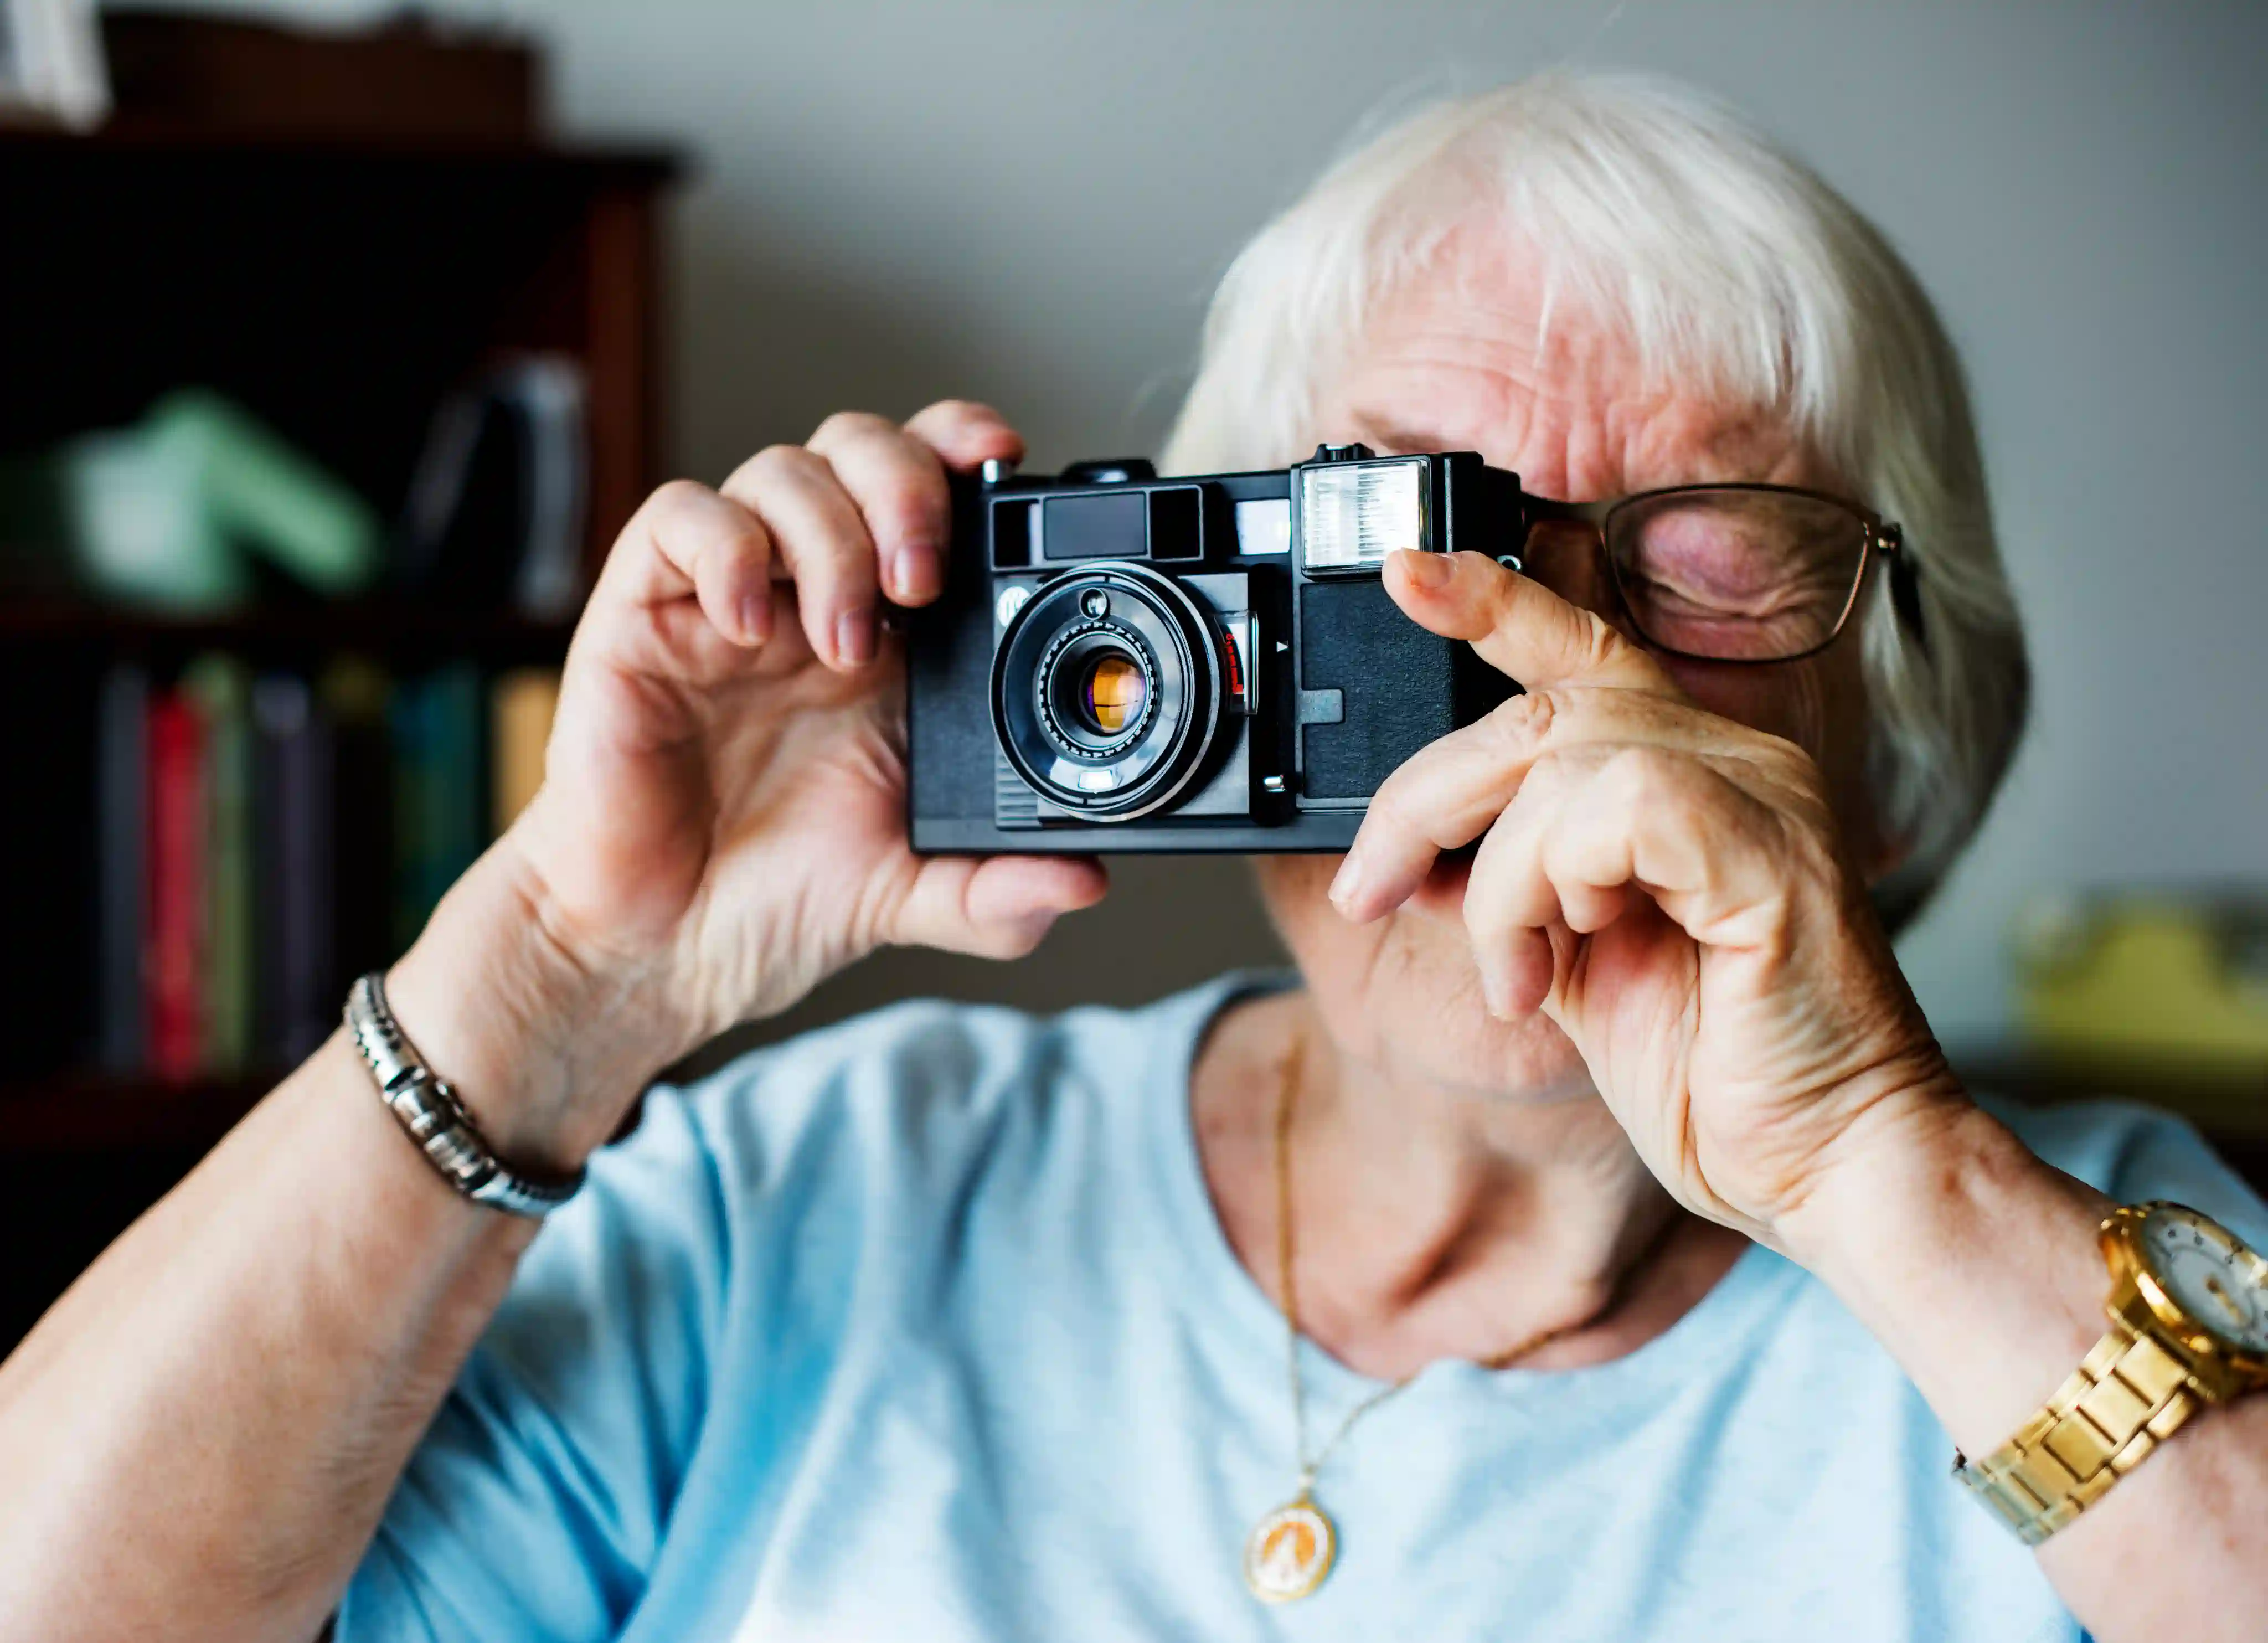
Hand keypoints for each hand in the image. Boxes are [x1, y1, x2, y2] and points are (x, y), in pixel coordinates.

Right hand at [397, 403, 1106, 1160]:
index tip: (1011, 465)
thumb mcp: (907, 894)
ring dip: (830, 538)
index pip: (935, 489)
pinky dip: (726, 550)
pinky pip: (681, 518)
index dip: (967, 449)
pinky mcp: (646, 612)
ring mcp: (730, 596)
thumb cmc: (774, 897)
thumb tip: (1085, 881)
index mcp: (892, 638)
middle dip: (907, 486)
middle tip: (922, 583)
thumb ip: (996, 891)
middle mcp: (813, 595)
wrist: (662, 948)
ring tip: (839, 644)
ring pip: (783, 471)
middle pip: (864, 449)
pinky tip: (748, 626)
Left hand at [1328, 548, 1964, 1247]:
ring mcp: (1763, 795)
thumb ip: (1502, 892)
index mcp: (1692, 779)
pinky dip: (1553, 887)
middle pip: (1535, 709)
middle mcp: (1736, 762)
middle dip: (1422, 800)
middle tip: (1370, 893)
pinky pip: (1615, 808)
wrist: (1832, 1168)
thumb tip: (1409, 854)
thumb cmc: (1724, 1077)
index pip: (1584, 652)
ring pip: (1559, 757)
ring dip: (1498, 879)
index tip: (1404, 573)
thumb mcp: (1571, 968)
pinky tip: (1571, 959)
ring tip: (1522, 970)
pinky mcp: (1769, 850)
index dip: (1492, 601)